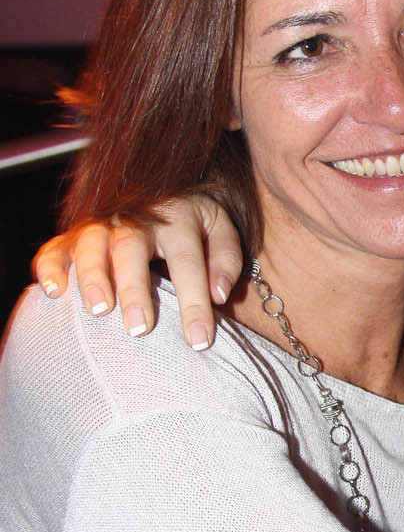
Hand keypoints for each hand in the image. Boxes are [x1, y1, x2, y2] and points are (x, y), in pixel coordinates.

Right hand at [32, 197, 244, 349]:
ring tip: (100, 310)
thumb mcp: (220, 230)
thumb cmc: (193, 225)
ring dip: (93, 277)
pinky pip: (54, 248)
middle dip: (135, 289)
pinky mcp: (71, 236)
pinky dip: (50, 268)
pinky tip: (53, 292)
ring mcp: (99, 224)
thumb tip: (219, 294)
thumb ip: (225, 259)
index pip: (187, 261)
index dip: (193, 301)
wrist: (158, 191)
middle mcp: (135, 217)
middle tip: (139, 329)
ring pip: (91, 245)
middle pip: (132, 249)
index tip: (199, 340)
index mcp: (177, 218)